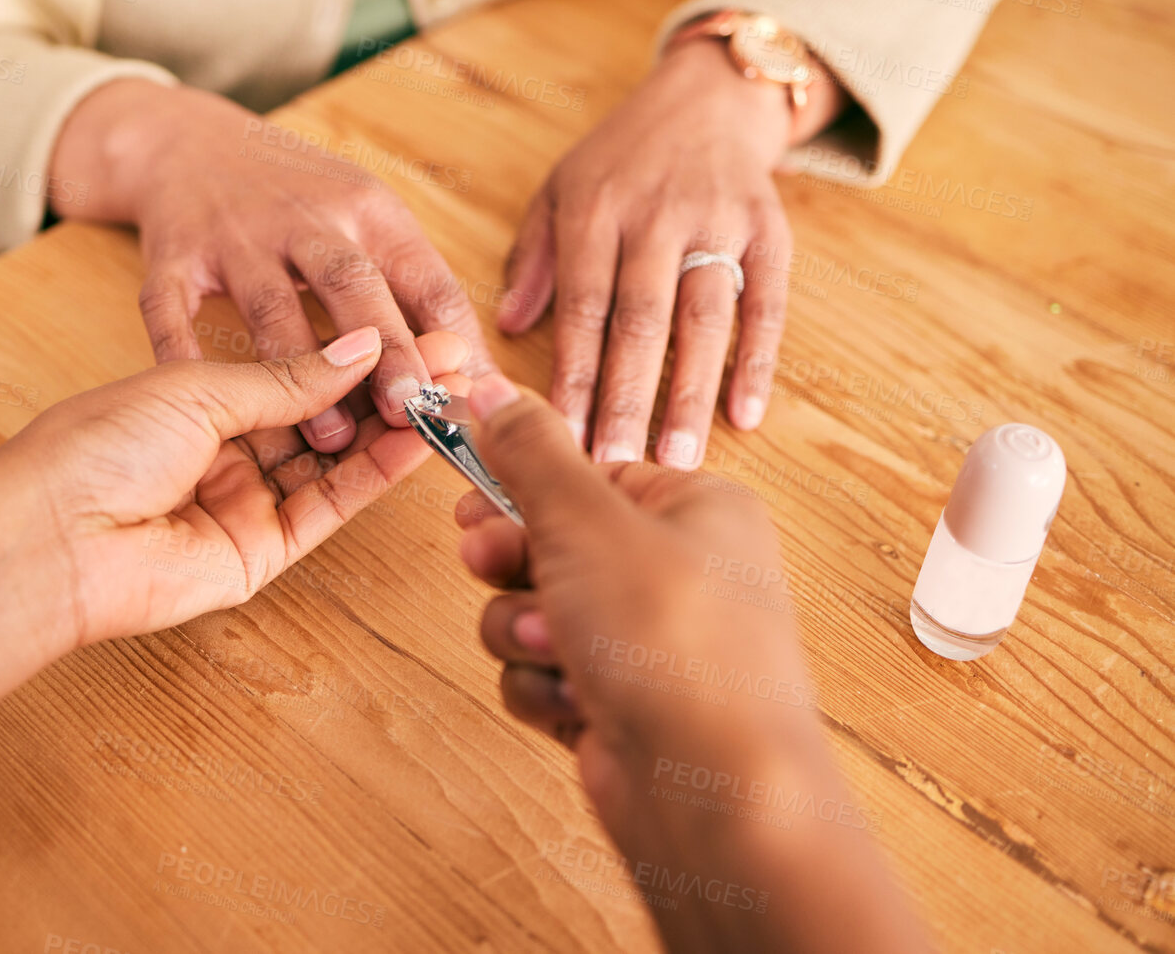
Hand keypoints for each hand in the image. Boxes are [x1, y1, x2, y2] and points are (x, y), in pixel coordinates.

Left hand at [0, 328, 469, 729]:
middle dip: (385, 386)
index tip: (407, 326)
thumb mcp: (199, 388)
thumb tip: (361, 348)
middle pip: (325, 417)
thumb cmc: (98, 445)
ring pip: (336, 462)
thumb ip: (289, 378)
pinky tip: (414, 439)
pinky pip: (328, 506)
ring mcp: (247, 502)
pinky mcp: (262, 552)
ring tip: (446, 391)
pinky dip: (372, 473)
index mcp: (201, 400)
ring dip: (390, 427)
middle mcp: (228, 451)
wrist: (52, 533)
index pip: (297, 371)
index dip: (353, 350)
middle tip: (448, 359)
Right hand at [49, 79, 495, 452]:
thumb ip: (418, 292)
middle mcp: (304, 217)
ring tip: (329, 435)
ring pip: (271, 306)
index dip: (452, 338)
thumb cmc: (296, 196)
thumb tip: (482, 377)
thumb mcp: (366, 218)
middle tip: (410, 410)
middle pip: (353, 284)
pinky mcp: (175, 253)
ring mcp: (236, 235)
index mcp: (368, 209)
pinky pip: (173, 307)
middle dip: (386, 349)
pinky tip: (209, 397)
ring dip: (299, 370)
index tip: (473, 396)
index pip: (424, 275)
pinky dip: (183, 351)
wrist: (188, 142)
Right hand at [454, 375, 930, 953]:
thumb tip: (493, 392)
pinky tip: (573, 705)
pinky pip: (545, 674)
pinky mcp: (622, 704)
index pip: (587, 472)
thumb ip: (532, 453)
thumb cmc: (676, 647)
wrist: (715, 793)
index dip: (520, 487)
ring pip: (535, 611)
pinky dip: (543, 688)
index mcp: (694, 508)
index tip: (471, 501)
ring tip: (554, 651)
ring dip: (523, 631)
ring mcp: (650, 643)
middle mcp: (679, 571)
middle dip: (516, 567)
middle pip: (551, 541)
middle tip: (494, 567)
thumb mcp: (588, 521)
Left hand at [499, 37, 837, 468]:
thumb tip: (508, 327)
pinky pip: (766, 304)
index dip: (573, 376)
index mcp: (595, 209)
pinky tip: (745, 415)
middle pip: (641, 321)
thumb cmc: (621, 157)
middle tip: (614, 466)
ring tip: (677, 458)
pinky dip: (759, 362)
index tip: (560, 440)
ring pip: (704, 319)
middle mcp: (656, 216)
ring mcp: (718, 223)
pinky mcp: (769, 231)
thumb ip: (533, 257)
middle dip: (626, 399)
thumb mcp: (560, 188)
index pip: (581, 306)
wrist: (708, 97)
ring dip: (690, 393)